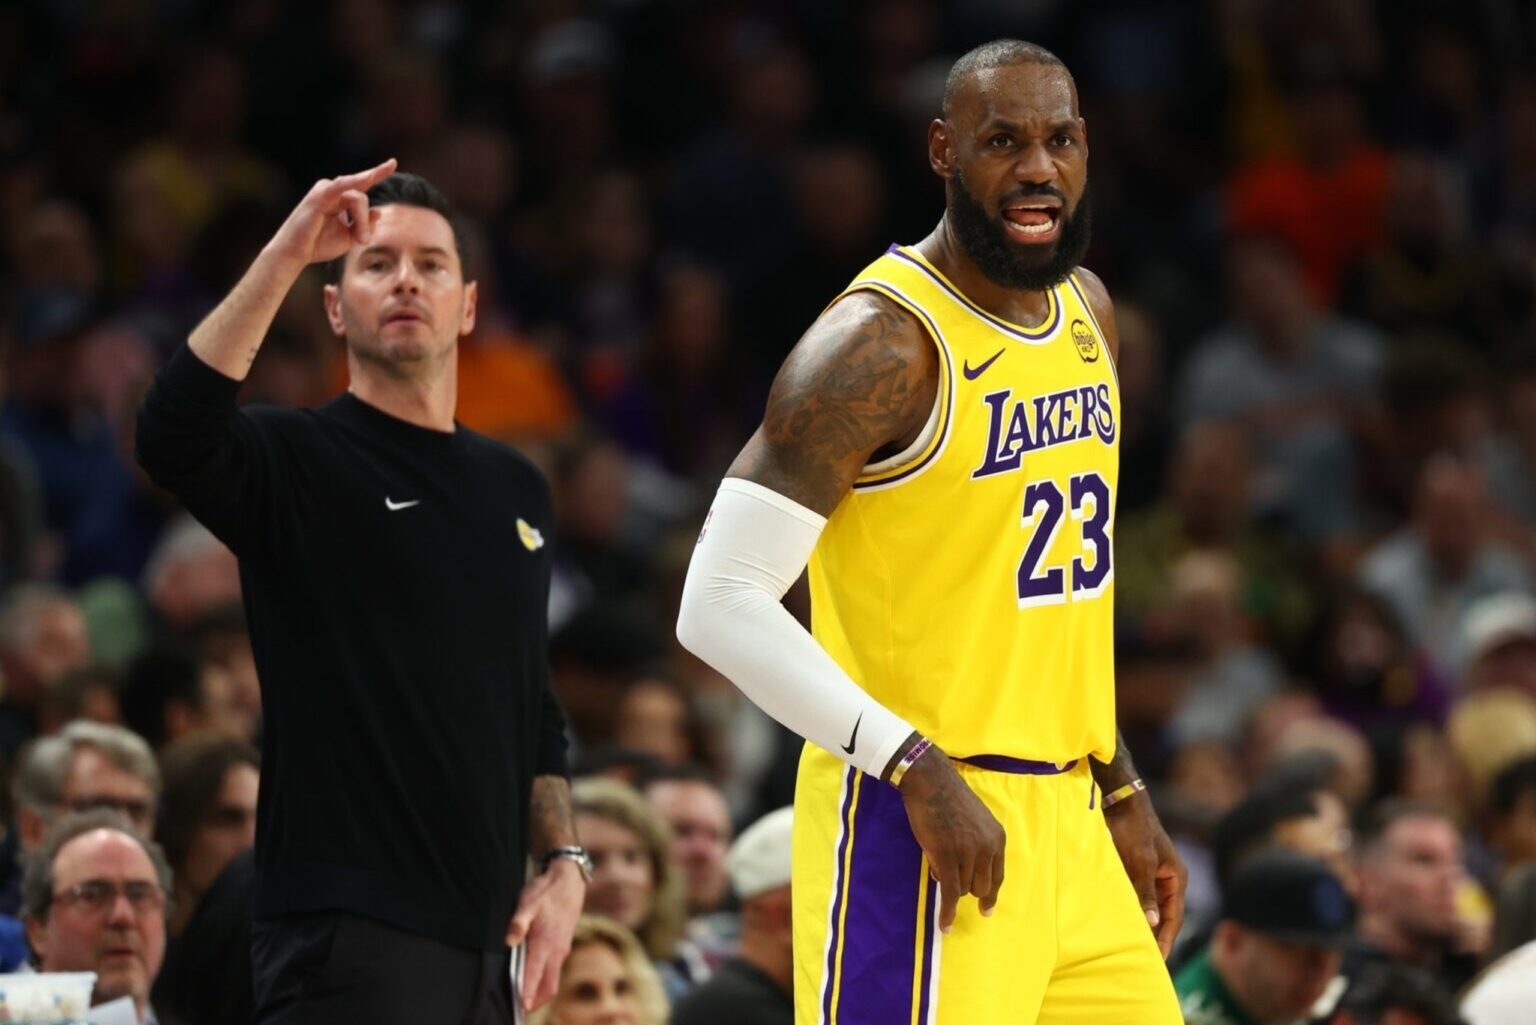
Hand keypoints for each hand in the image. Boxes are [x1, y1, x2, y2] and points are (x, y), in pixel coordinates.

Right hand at [264, 158, 397, 271]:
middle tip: (363, 241)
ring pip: (357, 198)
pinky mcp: (319, 196)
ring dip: (360, 220)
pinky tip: (367, 177)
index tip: (393, 162)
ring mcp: (325, 190)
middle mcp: (333, 190)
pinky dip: (354, 182)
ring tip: (360, 239)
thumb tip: (379, 212)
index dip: (379, 172)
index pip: (363, 184)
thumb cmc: (319, 244)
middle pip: (362, 199)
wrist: (295, 253)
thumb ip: (366, 224)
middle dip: (364, 222)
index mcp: (341, 197)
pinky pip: (340, 187)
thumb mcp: (350, 237)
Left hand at [506, 859, 585, 1011]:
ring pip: (553, 980)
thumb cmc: (546, 892)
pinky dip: (545, 981)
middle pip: (549, 987)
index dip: (527, 993)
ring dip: (540, 993)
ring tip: (525, 1001)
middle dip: (536, 1001)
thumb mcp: (528, 902)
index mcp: (545, 943)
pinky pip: (554, 971)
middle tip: (519, 1011)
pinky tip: (533, 979)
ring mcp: (561, 950)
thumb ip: (518, 922)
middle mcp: (556, 951)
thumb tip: (510, 940)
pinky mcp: (563, 947)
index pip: (535, 975)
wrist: (569, 881)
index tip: (521, 1007)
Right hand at [898, 746, 1005, 932]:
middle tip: (947, 871)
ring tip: (935, 858)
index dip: (991, 895)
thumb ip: (977, 846)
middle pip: (980, 887)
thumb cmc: (948, 798)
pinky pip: (951, 893)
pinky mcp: (947, 857)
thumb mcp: (975, 821)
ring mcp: (967, 853)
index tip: (985, 910)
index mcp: (997, 838)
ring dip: (948, 881)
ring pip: (962, 888)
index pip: (997, 877)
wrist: (930, 781)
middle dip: (964, 885)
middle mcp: (987, 848)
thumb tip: (966, 878)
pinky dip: (948, 912)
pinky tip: (945, 925)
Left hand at [1103, 793, 1185, 957]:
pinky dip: (1130, 910)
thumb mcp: (1141, 862)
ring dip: (1141, 924)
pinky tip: (1119, 922)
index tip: (1158, 959)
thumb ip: (1146, 892)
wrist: (1120, 801)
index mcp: (1176, 878)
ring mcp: (1152, 875)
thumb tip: (1153, 923)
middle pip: (1163, 915)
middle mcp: (1167, 879)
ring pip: (1148, 907)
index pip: (1174, 917)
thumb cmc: (1133, 830)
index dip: (1166, 939)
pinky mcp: (1135, 870)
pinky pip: (1135, 896)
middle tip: (1143, 959)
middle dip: (1155, 936)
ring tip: (1131, 946)